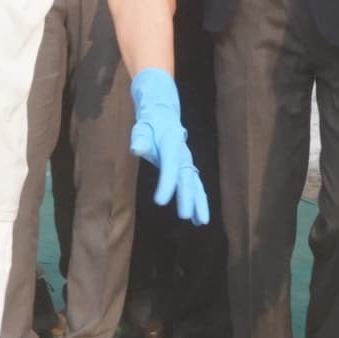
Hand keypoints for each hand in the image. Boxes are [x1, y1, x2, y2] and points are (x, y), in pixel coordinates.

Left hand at [127, 66, 208, 224]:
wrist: (164, 115)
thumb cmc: (150, 124)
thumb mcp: (142, 127)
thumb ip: (140, 138)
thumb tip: (137, 148)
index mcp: (172, 144)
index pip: (170, 166)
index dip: (166, 184)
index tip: (160, 201)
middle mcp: (183, 155)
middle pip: (186, 178)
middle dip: (187, 197)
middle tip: (185, 216)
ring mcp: (187, 163)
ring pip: (195, 184)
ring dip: (199, 203)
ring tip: (202, 222)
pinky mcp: (187, 169)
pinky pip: (195, 186)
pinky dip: (199, 201)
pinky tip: (199, 218)